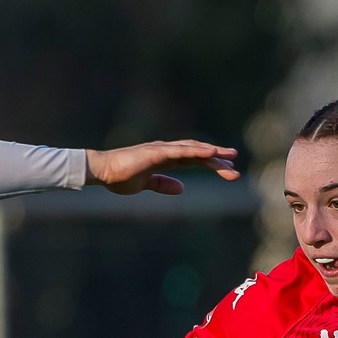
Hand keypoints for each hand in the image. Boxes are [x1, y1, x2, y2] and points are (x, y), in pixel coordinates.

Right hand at [85, 141, 239, 195]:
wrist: (102, 171)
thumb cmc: (119, 176)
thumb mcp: (146, 184)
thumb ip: (163, 184)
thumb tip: (182, 188)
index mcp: (165, 159)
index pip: (193, 160)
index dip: (210, 163)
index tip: (227, 170)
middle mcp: (166, 151)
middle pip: (197, 153)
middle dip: (217, 159)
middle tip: (235, 167)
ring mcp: (162, 149)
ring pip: (193, 150)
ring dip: (212, 153)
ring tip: (230, 158)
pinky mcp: (156, 152)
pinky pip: (181, 151)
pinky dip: (197, 150)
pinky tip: (211, 152)